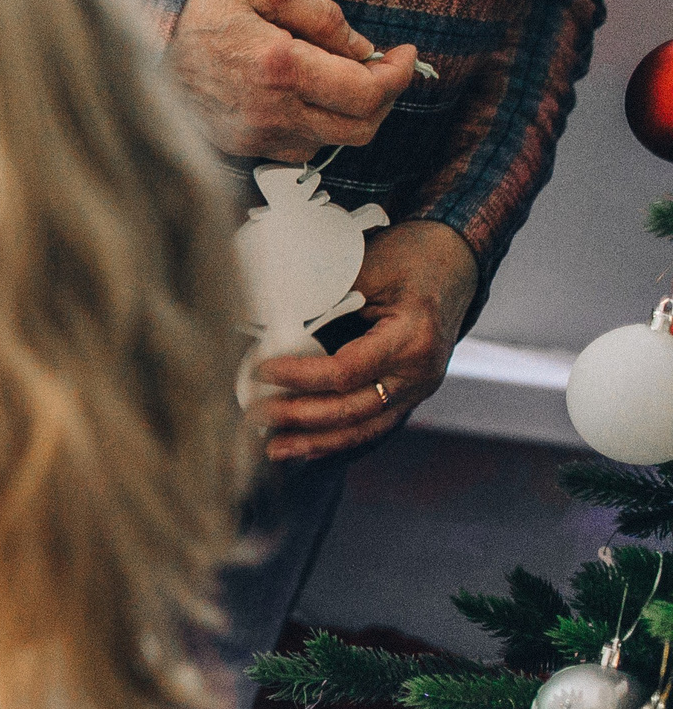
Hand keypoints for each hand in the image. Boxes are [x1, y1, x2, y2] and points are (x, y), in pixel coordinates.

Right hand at [167, 0, 418, 161]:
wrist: (137, 43)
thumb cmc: (199, 9)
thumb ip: (321, 15)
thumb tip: (361, 47)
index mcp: (281, 66)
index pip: (367, 91)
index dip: (399, 75)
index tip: (405, 55)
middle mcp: (271, 110)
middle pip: (360, 129)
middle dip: (385, 99)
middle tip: (383, 69)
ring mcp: (255, 134)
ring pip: (332, 143)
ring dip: (352, 114)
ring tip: (342, 80)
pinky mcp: (241, 145)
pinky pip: (299, 149)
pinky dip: (317, 127)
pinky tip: (305, 98)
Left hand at [256, 221, 478, 461]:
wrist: (453, 261)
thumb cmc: (410, 259)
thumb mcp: (367, 267)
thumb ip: (324, 299)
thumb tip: (266, 323)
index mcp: (411, 337)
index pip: (345, 371)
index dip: (300, 376)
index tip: (262, 371)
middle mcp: (419, 372)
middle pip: (352, 409)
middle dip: (299, 416)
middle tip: (255, 414)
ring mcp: (417, 389)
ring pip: (364, 428)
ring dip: (315, 442)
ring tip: (275, 450)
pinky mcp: (409, 395)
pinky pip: (373, 425)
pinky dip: (338, 439)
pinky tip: (306, 447)